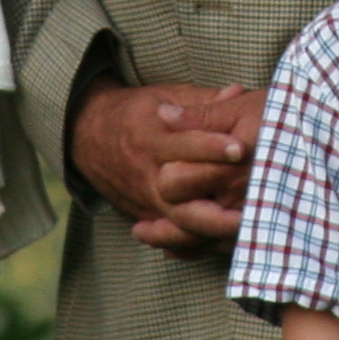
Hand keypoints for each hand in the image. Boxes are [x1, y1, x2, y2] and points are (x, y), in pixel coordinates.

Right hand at [69, 80, 257, 253]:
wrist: (89, 136)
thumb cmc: (139, 111)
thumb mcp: (166, 95)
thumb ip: (203, 101)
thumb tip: (237, 92)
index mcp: (152, 137)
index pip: (183, 144)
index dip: (211, 146)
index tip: (241, 148)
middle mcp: (147, 172)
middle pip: (177, 193)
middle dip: (211, 200)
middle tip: (249, 206)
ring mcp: (146, 198)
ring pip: (176, 222)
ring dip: (210, 231)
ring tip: (245, 233)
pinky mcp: (148, 215)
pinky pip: (173, 237)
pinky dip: (199, 245)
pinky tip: (229, 247)